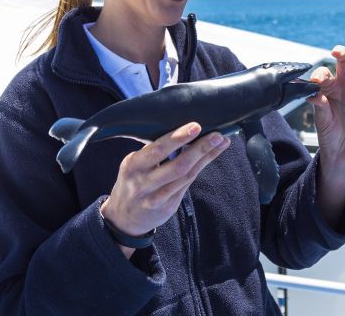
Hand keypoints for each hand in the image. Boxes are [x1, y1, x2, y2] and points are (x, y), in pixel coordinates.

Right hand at [101, 123, 229, 241]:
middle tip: (217, 135)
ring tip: (222, 142)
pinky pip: (187, 184)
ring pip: (186, 176)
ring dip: (206, 157)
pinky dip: (200, 168)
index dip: (177, 138)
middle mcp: (144, 183)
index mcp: (133, 166)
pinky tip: (211, 156)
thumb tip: (179, 128)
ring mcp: (157, 198)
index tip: (195, 126)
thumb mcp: (133, 165)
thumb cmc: (132, 181)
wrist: (123, 218)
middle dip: (199, 149)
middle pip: (177, 166)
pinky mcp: (168, 207)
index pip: (157, 150)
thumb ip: (152, 152)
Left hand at [308, 45, 344, 176]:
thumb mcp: (322, 120)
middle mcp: (344, 86)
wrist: (343, 153)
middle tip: (337, 51)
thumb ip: (320, 106)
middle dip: (342, 54)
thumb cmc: (329, 135)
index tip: (317, 81)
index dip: (321, 74)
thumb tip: (313, 94)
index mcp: (328, 88)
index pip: (325, 73)